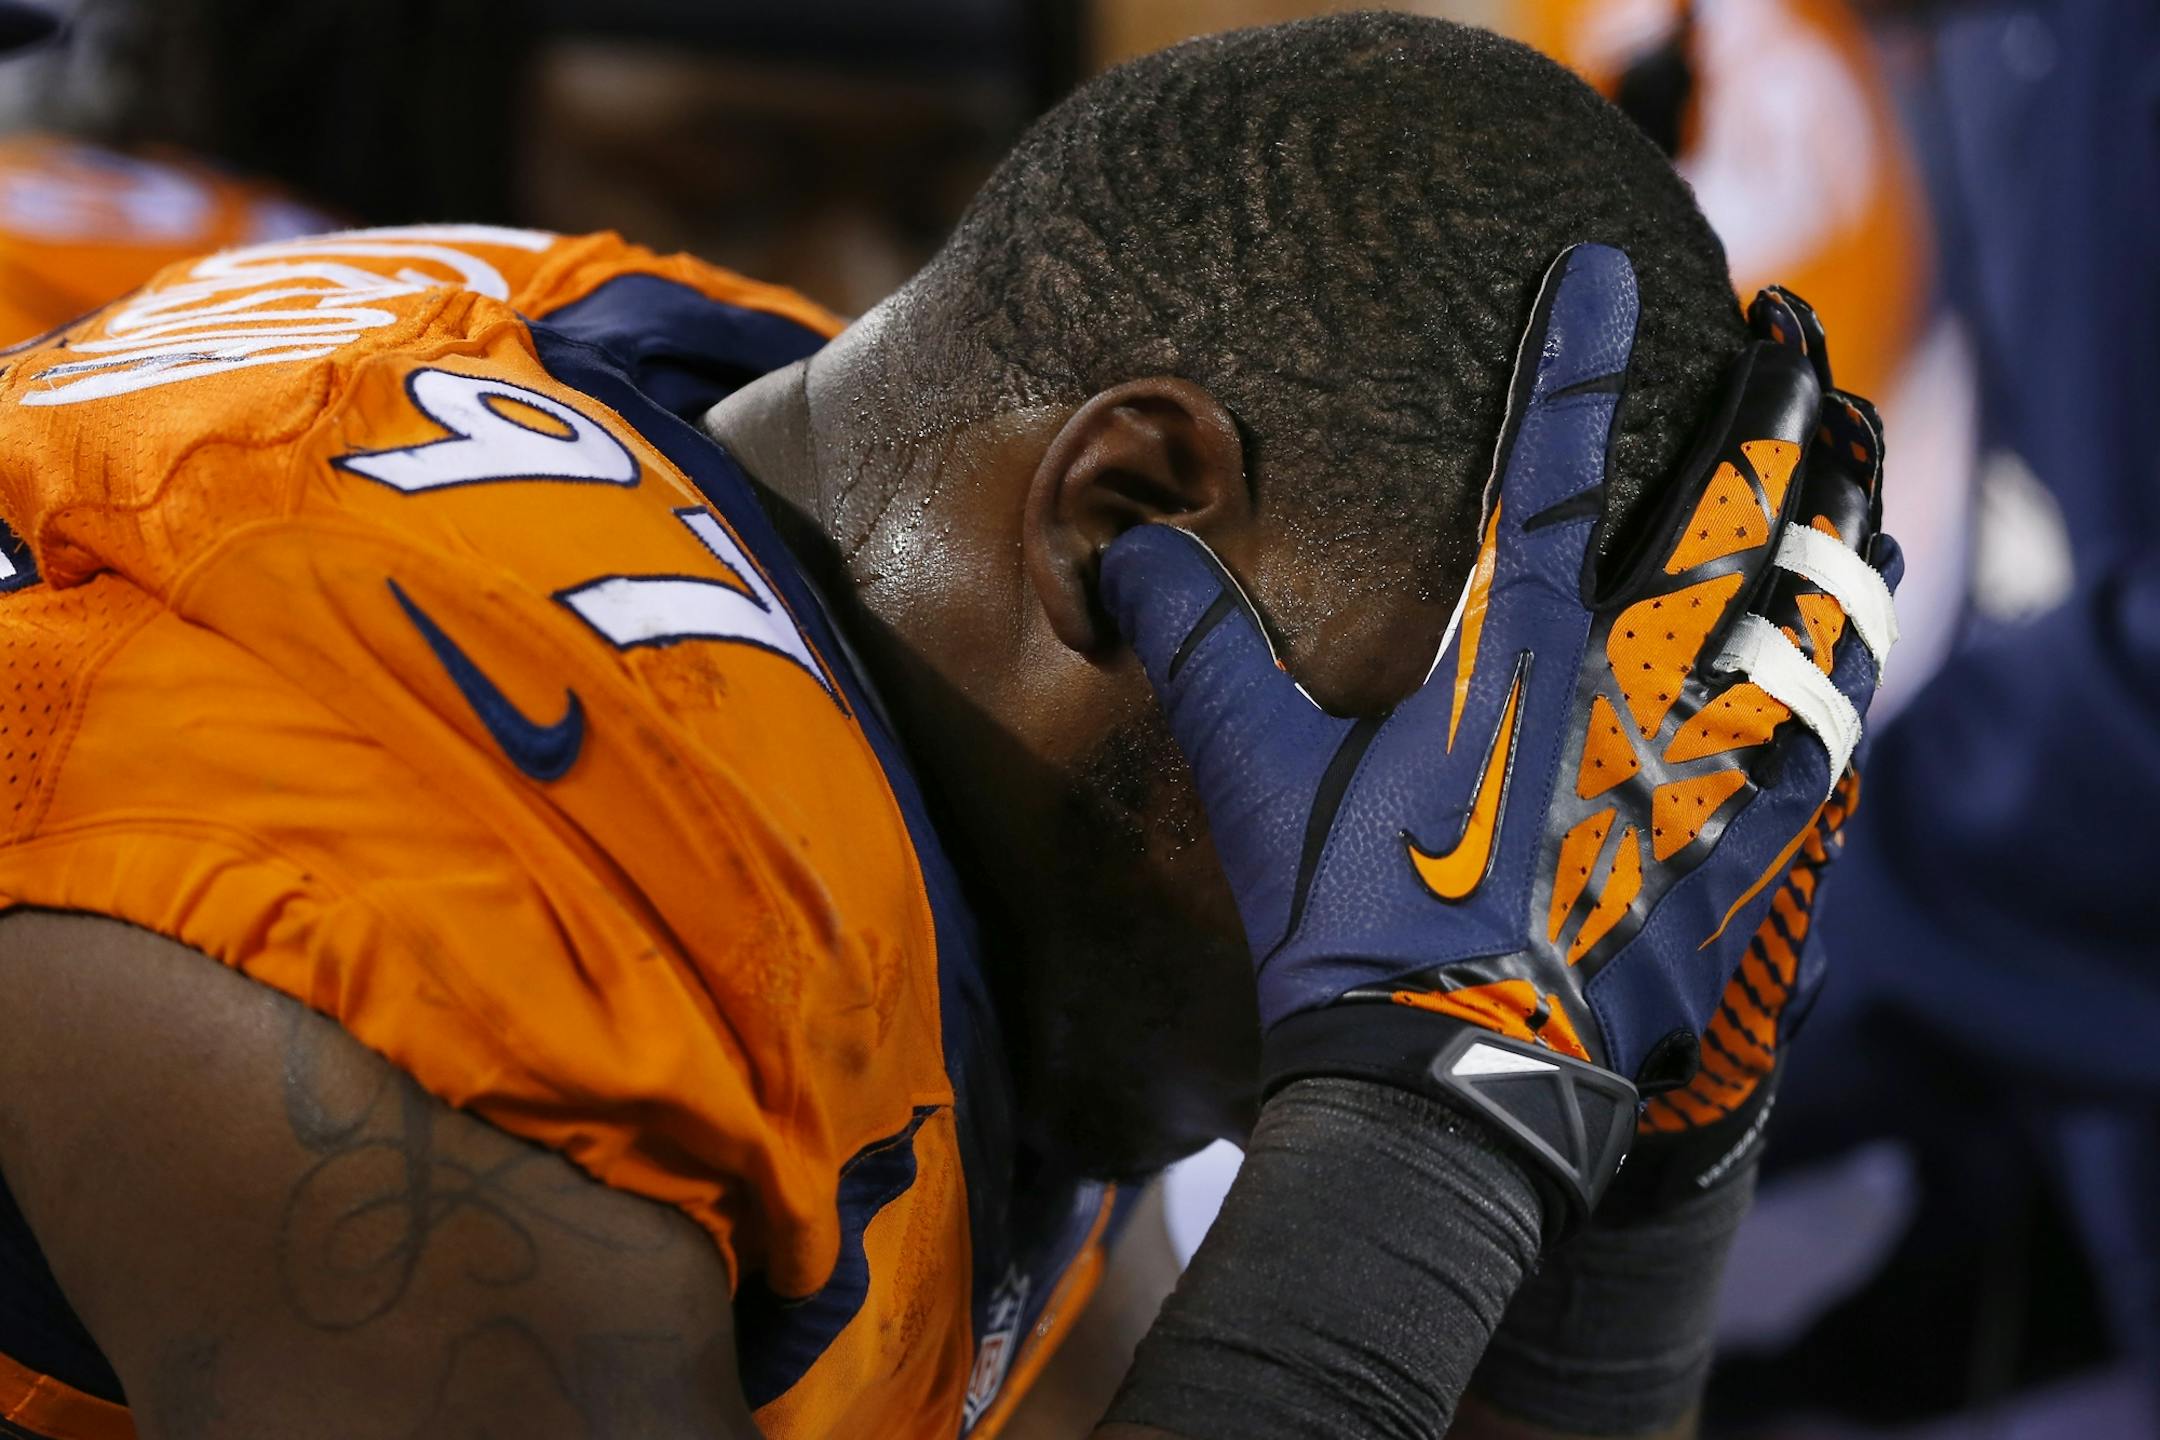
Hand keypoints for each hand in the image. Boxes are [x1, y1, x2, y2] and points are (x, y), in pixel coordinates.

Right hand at [1099, 246, 1899, 1219]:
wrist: (1441, 1093)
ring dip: (1833, 533)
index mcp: (1509, 662)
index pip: (1545, 475)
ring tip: (1856, 467)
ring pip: (1800, 627)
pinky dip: (1843, 692)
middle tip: (1789, 337)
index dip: (1573, 362)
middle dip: (1761, 417)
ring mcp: (1693, 786)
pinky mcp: (1731, 872)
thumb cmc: (1347, 931)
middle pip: (1721, 527)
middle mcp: (1624, 701)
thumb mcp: (1254, 782)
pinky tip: (1861, 660)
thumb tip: (1125, 544)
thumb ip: (1201, 650)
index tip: (1607, 270)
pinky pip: (1819, 761)